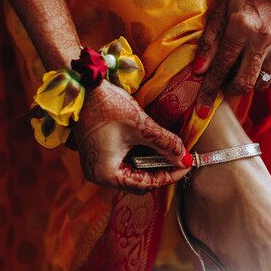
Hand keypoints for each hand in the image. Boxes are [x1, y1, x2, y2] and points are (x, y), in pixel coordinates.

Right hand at [73, 80, 191, 192]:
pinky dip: (140, 154)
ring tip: (171, 150)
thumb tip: (185, 157)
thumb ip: (165, 144)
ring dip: (152, 161)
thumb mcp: (141, 126)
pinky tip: (154, 145)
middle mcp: (99, 175)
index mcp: (106, 174)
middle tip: (181, 158)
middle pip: (139, 181)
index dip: (169, 175)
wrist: (83, 87)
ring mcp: (97, 165)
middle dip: (161, 169)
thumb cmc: (107, 106)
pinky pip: (124, 161)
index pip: (146, 184)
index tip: (187, 165)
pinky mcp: (98, 154)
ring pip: (133, 171)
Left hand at [193, 0, 270, 117]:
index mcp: (241, 26)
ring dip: (249, 82)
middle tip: (224, 84)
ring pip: (262, 82)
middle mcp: (264, 37)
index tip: (201, 109)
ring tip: (242, 70)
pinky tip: (259, 65)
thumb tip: (199, 71)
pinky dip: (265, 77)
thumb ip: (210, 42)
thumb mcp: (221, 10)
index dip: (209, 90)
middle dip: (230, 90)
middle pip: (245, 82)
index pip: (221, 66)